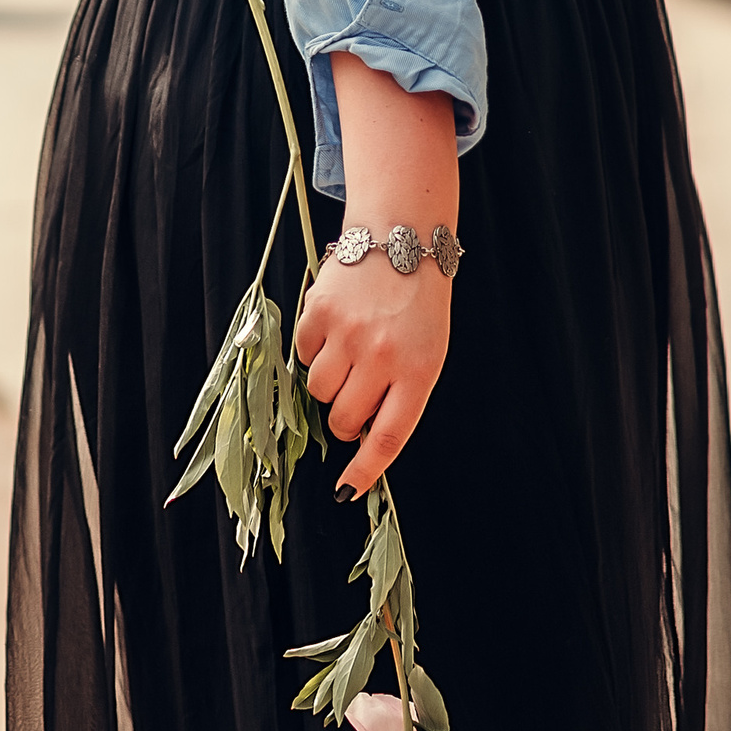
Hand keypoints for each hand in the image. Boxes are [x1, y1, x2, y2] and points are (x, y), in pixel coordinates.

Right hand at [295, 236, 451, 497]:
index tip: (346, 492)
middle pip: (344, 418)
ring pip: (319, 390)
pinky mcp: (320, 311)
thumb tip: (359, 438)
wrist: (402, 239)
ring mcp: (349, 333)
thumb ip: (399, 395)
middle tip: (357, 387)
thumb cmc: (417, 306)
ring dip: (329, 380)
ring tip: (350, 348)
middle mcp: (383, 356)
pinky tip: (337, 323)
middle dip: (344, 415)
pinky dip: (315, 347)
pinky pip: (303, 354)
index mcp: (418, 371)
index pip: (388, 437)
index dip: (364, 471)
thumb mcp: (427, 353)